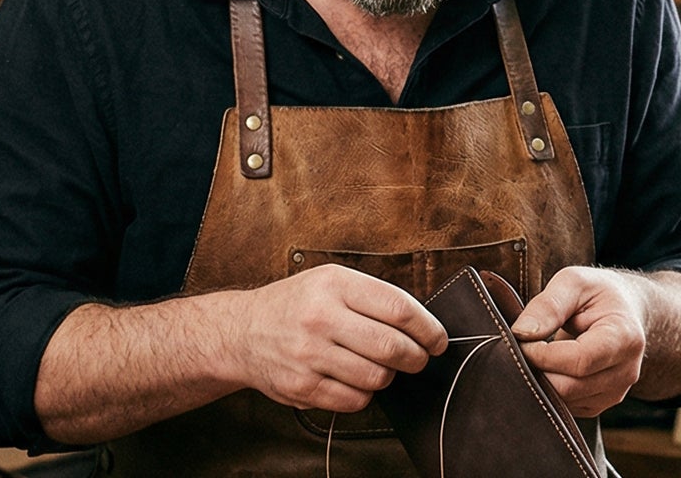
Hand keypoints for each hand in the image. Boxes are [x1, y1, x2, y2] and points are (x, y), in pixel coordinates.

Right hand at [219, 264, 448, 412]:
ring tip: (379, 367)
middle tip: (418, 359)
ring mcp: (309, 354)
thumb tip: (423, 325)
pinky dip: (364, 394)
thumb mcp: (331, 281)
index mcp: (335, 284)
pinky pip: (355, 400)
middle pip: (392, 346)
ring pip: (377, 377)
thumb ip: (374, 297)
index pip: (399, 309)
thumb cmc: (297, 305)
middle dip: (416, 358)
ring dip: (388, 376)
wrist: (243, 331)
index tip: (438, 340)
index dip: (428, 329)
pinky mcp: (301, 386)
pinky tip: (355, 380)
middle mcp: (320, 317)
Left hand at [509, 266, 648, 416]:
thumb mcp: (573, 282)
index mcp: (624, 338)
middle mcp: (626, 372)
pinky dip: (550, 390)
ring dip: (542, 381)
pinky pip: (567, 407)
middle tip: (523, 347)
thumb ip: (548, 305)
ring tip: (537, 353)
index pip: (579, 360)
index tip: (522, 338)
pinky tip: (549, 367)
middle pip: (570, 387)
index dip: (543, 354)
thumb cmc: (598, 294)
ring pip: (566, 401)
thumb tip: (521, 333)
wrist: (626, 312)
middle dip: (538, 369)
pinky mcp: (601, 404)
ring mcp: (616, 392)